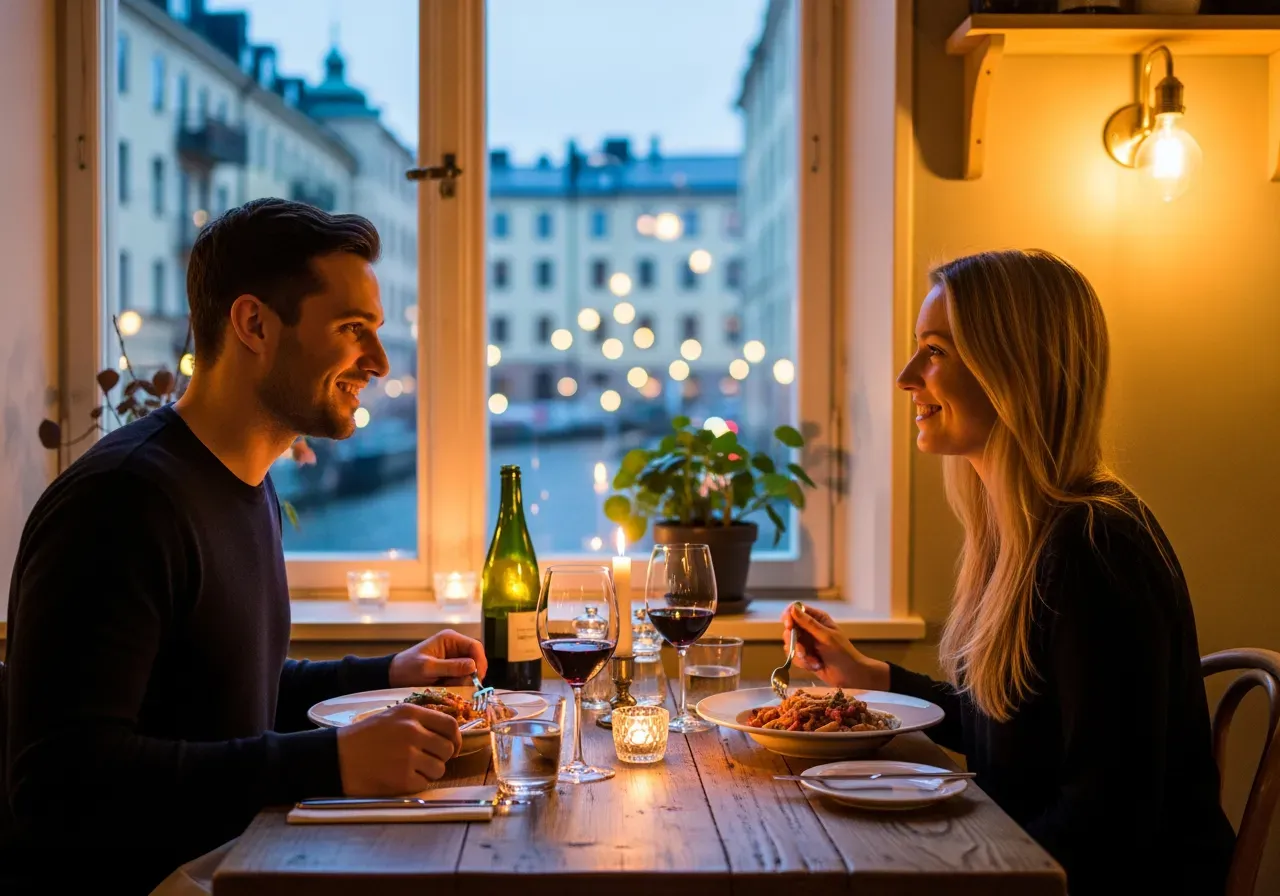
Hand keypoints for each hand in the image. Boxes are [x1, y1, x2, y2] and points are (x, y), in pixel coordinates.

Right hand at [336, 702, 461, 795]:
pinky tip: (399, 777)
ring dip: (429, 771)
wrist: (336, 757)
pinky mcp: (402, 778)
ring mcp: (408, 756)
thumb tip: (448, 735)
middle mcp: (412, 732)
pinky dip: (416, 783)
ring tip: (410, 768)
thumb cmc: (364, 738)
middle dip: (441, 757)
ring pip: (440, 768)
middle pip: (448, 748)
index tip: (453, 747)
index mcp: (411, 713)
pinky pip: (424, 783)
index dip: (456, 738)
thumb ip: (419, 721)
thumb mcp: (392, 716)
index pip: (450, 724)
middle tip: (426, 760)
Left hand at [388, 629, 487, 687]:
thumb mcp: (427, 668)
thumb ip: (450, 667)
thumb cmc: (407, 668)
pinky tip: (449, 687)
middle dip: (472, 673)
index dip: (480, 661)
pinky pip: (463, 676)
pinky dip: (460, 683)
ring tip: (451, 686)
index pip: (475, 646)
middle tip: (465, 686)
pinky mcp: (451, 668)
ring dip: (465, 680)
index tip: (477, 678)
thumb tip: (473, 666)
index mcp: (450, 639)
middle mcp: (455, 646)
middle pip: (476, 658)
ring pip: (471, 669)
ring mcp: (454, 657)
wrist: (393, 676)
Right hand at [781, 603, 889, 689]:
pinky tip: (816, 666)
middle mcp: (810, 629)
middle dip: (794, 642)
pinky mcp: (805, 656)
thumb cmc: (842, 652)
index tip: (789, 627)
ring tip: (814, 662)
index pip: (796, 610)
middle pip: (790, 629)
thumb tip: (793, 609)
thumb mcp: (826, 636)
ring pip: (790, 644)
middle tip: (803, 652)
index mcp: (817, 618)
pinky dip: (804, 663)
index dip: (789, 617)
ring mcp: (806, 643)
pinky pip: (794, 657)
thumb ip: (808, 623)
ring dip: (801, 655)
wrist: (850, 675)